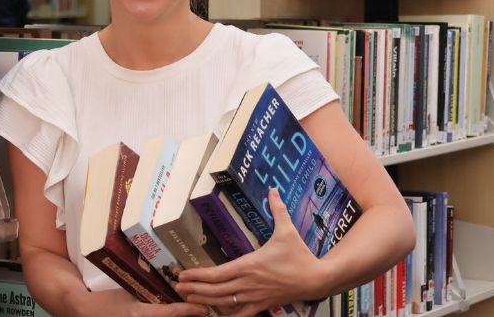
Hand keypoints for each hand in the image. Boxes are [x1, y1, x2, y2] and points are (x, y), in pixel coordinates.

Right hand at [70, 289, 209, 316]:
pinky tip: (177, 316)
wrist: (87, 313)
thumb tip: (173, 288)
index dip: (189, 311)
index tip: (203, 308)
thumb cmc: (107, 300)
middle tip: (203, 312)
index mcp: (139, 314)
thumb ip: (149, 293)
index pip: (170, 313)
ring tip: (195, 314)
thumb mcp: (128, 292)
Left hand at [175, 189, 325, 316]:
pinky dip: (227, 316)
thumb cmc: (300, 255)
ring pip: (224, 303)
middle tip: (177, 286)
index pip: (217, 273)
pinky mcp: (262, 305)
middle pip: (215, 290)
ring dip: (204, 301)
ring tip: (188, 298)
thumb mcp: (287, 230)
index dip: (198, 275)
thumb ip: (278, 210)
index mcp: (249, 265)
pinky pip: (241, 314)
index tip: (183, 274)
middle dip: (194, 289)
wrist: (316, 279)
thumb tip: (274, 189)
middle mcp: (248, 283)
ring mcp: (254, 297)